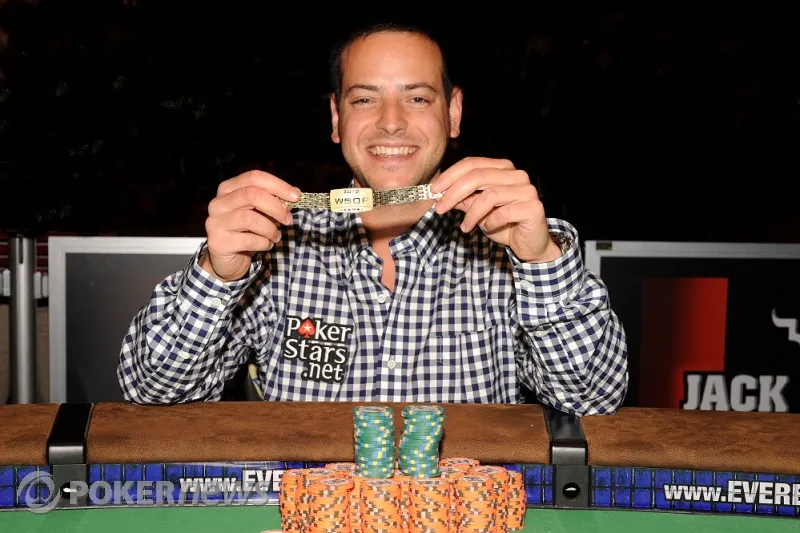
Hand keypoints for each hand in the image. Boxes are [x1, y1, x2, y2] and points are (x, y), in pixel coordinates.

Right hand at [201, 170, 299, 281]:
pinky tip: (266, 245)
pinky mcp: (219, 242)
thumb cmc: (246, 231)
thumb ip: (275, 201)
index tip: (296, 196)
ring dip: (270, 229)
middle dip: (276, 207)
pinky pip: (249, 240)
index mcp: (228, 189)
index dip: (278, 185)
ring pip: (250, 218)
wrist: (227, 259)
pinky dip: (264, 243)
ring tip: (276, 236)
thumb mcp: (260, 213)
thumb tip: (296, 192)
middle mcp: (218, 203)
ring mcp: (216, 222)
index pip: (254, 177)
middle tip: (288, 219)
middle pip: (252, 194)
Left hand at [430, 157, 561, 262]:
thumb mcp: (477, 211)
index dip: (450, 175)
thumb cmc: (504, 224)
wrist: (529, 244)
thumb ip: (463, 199)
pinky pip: (503, 212)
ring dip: (472, 213)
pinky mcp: (533, 207)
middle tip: (439, 208)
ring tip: (465, 227)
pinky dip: (490, 223)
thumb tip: (440, 193)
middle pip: (477, 176)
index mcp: (502, 169)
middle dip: (453, 193)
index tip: (433, 190)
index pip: (472, 164)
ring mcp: (527, 189)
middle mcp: (516, 175)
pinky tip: (488, 229)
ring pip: (489, 195)